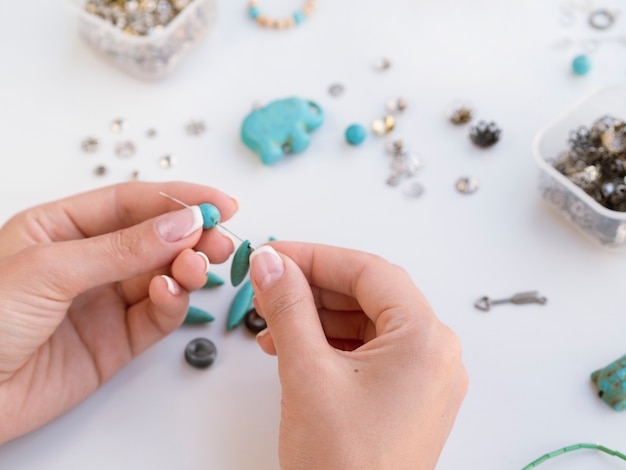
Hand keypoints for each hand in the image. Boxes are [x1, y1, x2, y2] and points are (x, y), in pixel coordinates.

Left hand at [0, 181, 236, 443]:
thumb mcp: (48, 269)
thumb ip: (121, 248)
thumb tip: (181, 223)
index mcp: (61, 227)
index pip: (131, 202)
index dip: (178, 199)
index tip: (217, 203)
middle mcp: (87, 262)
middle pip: (154, 238)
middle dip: (192, 235)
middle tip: (220, 238)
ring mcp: (104, 301)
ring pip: (162, 276)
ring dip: (186, 268)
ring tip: (198, 267)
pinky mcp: (117, 341)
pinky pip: (157, 315)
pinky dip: (172, 304)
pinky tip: (170, 294)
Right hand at [249, 242, 466, 469]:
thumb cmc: (344, 467)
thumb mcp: (307, 372)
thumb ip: (288, 307)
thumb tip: (272, 263)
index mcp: (426, 340)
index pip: (369, 272)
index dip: (317, 256)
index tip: (276, 253)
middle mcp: (434, 355)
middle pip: (369, 294)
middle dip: (314, 286)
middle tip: (269, 281)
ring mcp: (422, 378)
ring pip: (366, 322)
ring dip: (317, 315)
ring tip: (272, 316)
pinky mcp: (405, 396)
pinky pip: (368, 351)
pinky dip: (330, 342)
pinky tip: (292, 344)